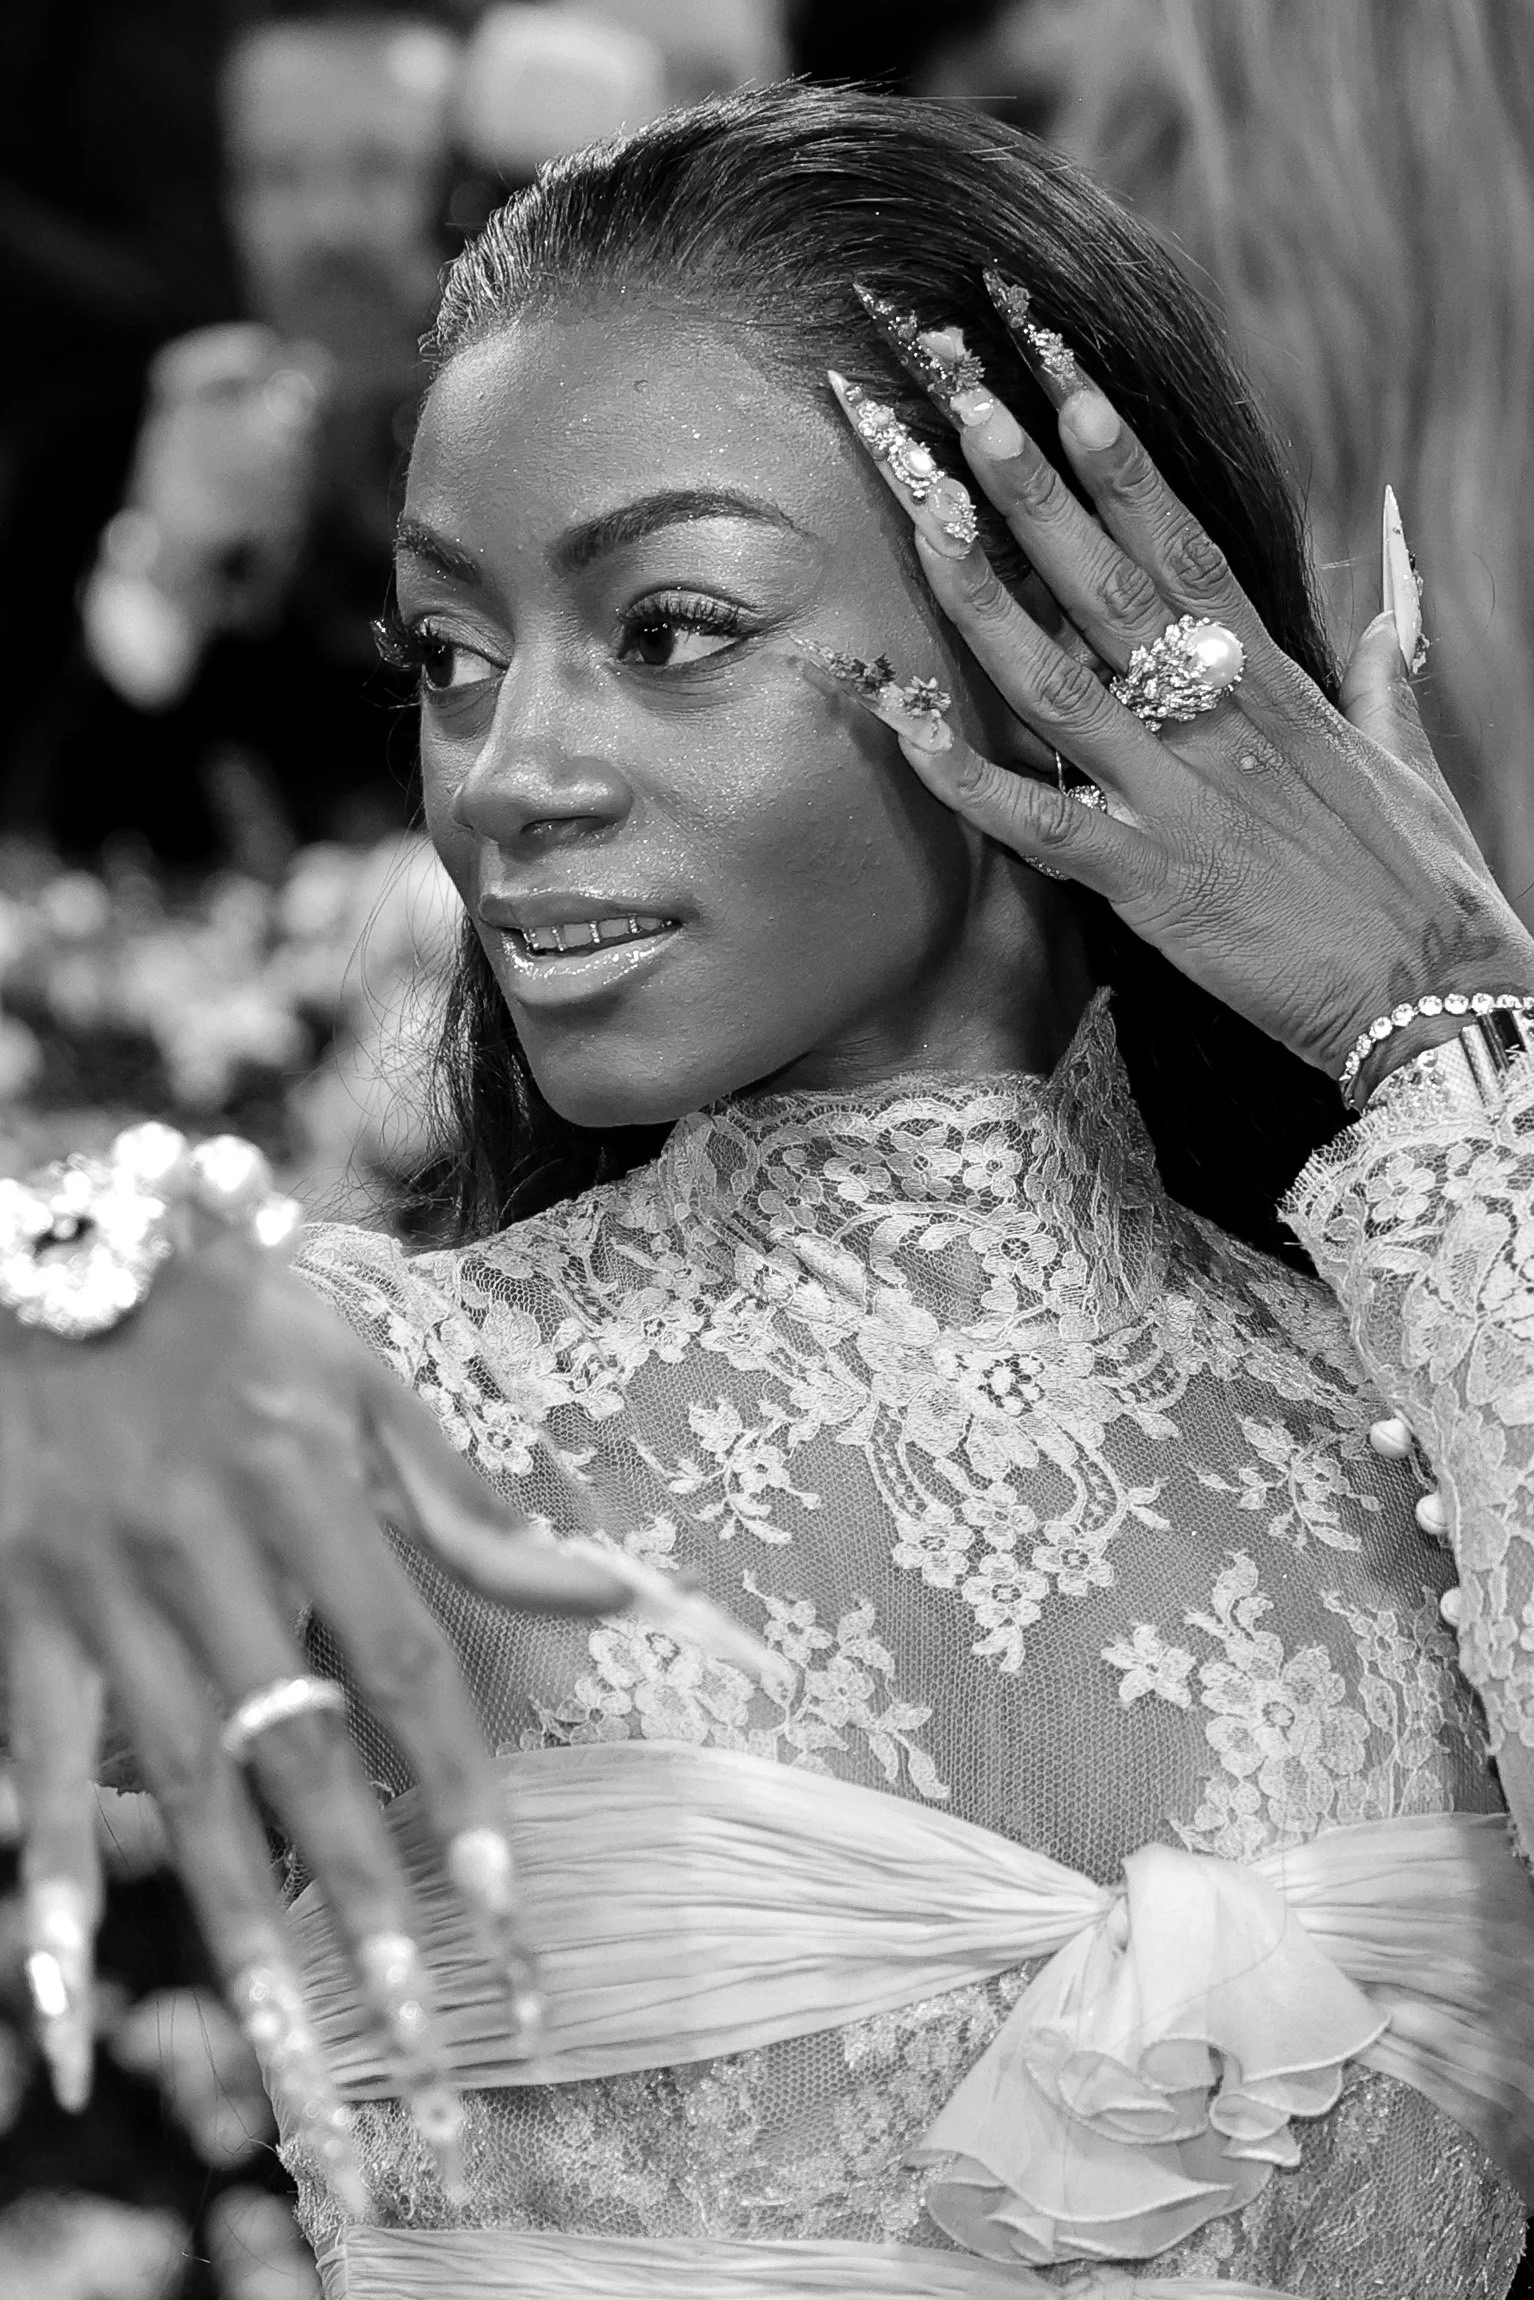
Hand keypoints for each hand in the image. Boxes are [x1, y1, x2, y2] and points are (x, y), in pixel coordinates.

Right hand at [0, 1219, 757, 2205]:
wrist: (60, 1252)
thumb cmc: (236, 1314)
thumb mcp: (365, 1374)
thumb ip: (468, 1501)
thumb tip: (613, 1590)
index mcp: (309, 1483)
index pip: (400, 1667)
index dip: (454, 1787)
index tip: (501, 1900)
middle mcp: (206, 1550)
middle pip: (297, 1753)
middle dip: (365, 1899)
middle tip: (422, 2033)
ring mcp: (102, 1590)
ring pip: (177, 1787)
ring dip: (237, 1930)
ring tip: (294, 2055)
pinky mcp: (18, 1613)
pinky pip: (32, 1768)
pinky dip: (43, 1887)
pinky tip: (57, 2006)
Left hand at [830, 317, 1533, 1102]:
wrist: (1434, 994)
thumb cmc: (1420, 882)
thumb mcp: (1404, 761)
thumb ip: (1382, 681)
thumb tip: (1385, 618)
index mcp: (1274, 680)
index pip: (1183, 541)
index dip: (1117, 457)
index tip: (1062, 376)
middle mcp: (1218, 719)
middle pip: (1108, 579)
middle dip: (1030, 485)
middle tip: (958, 395)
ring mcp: (1179, 796)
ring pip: (1060, 679)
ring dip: (983, 596)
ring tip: (921, 515)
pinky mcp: (1151, 883)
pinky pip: (1040, 822)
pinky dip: (966, 778)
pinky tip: (899, 724)